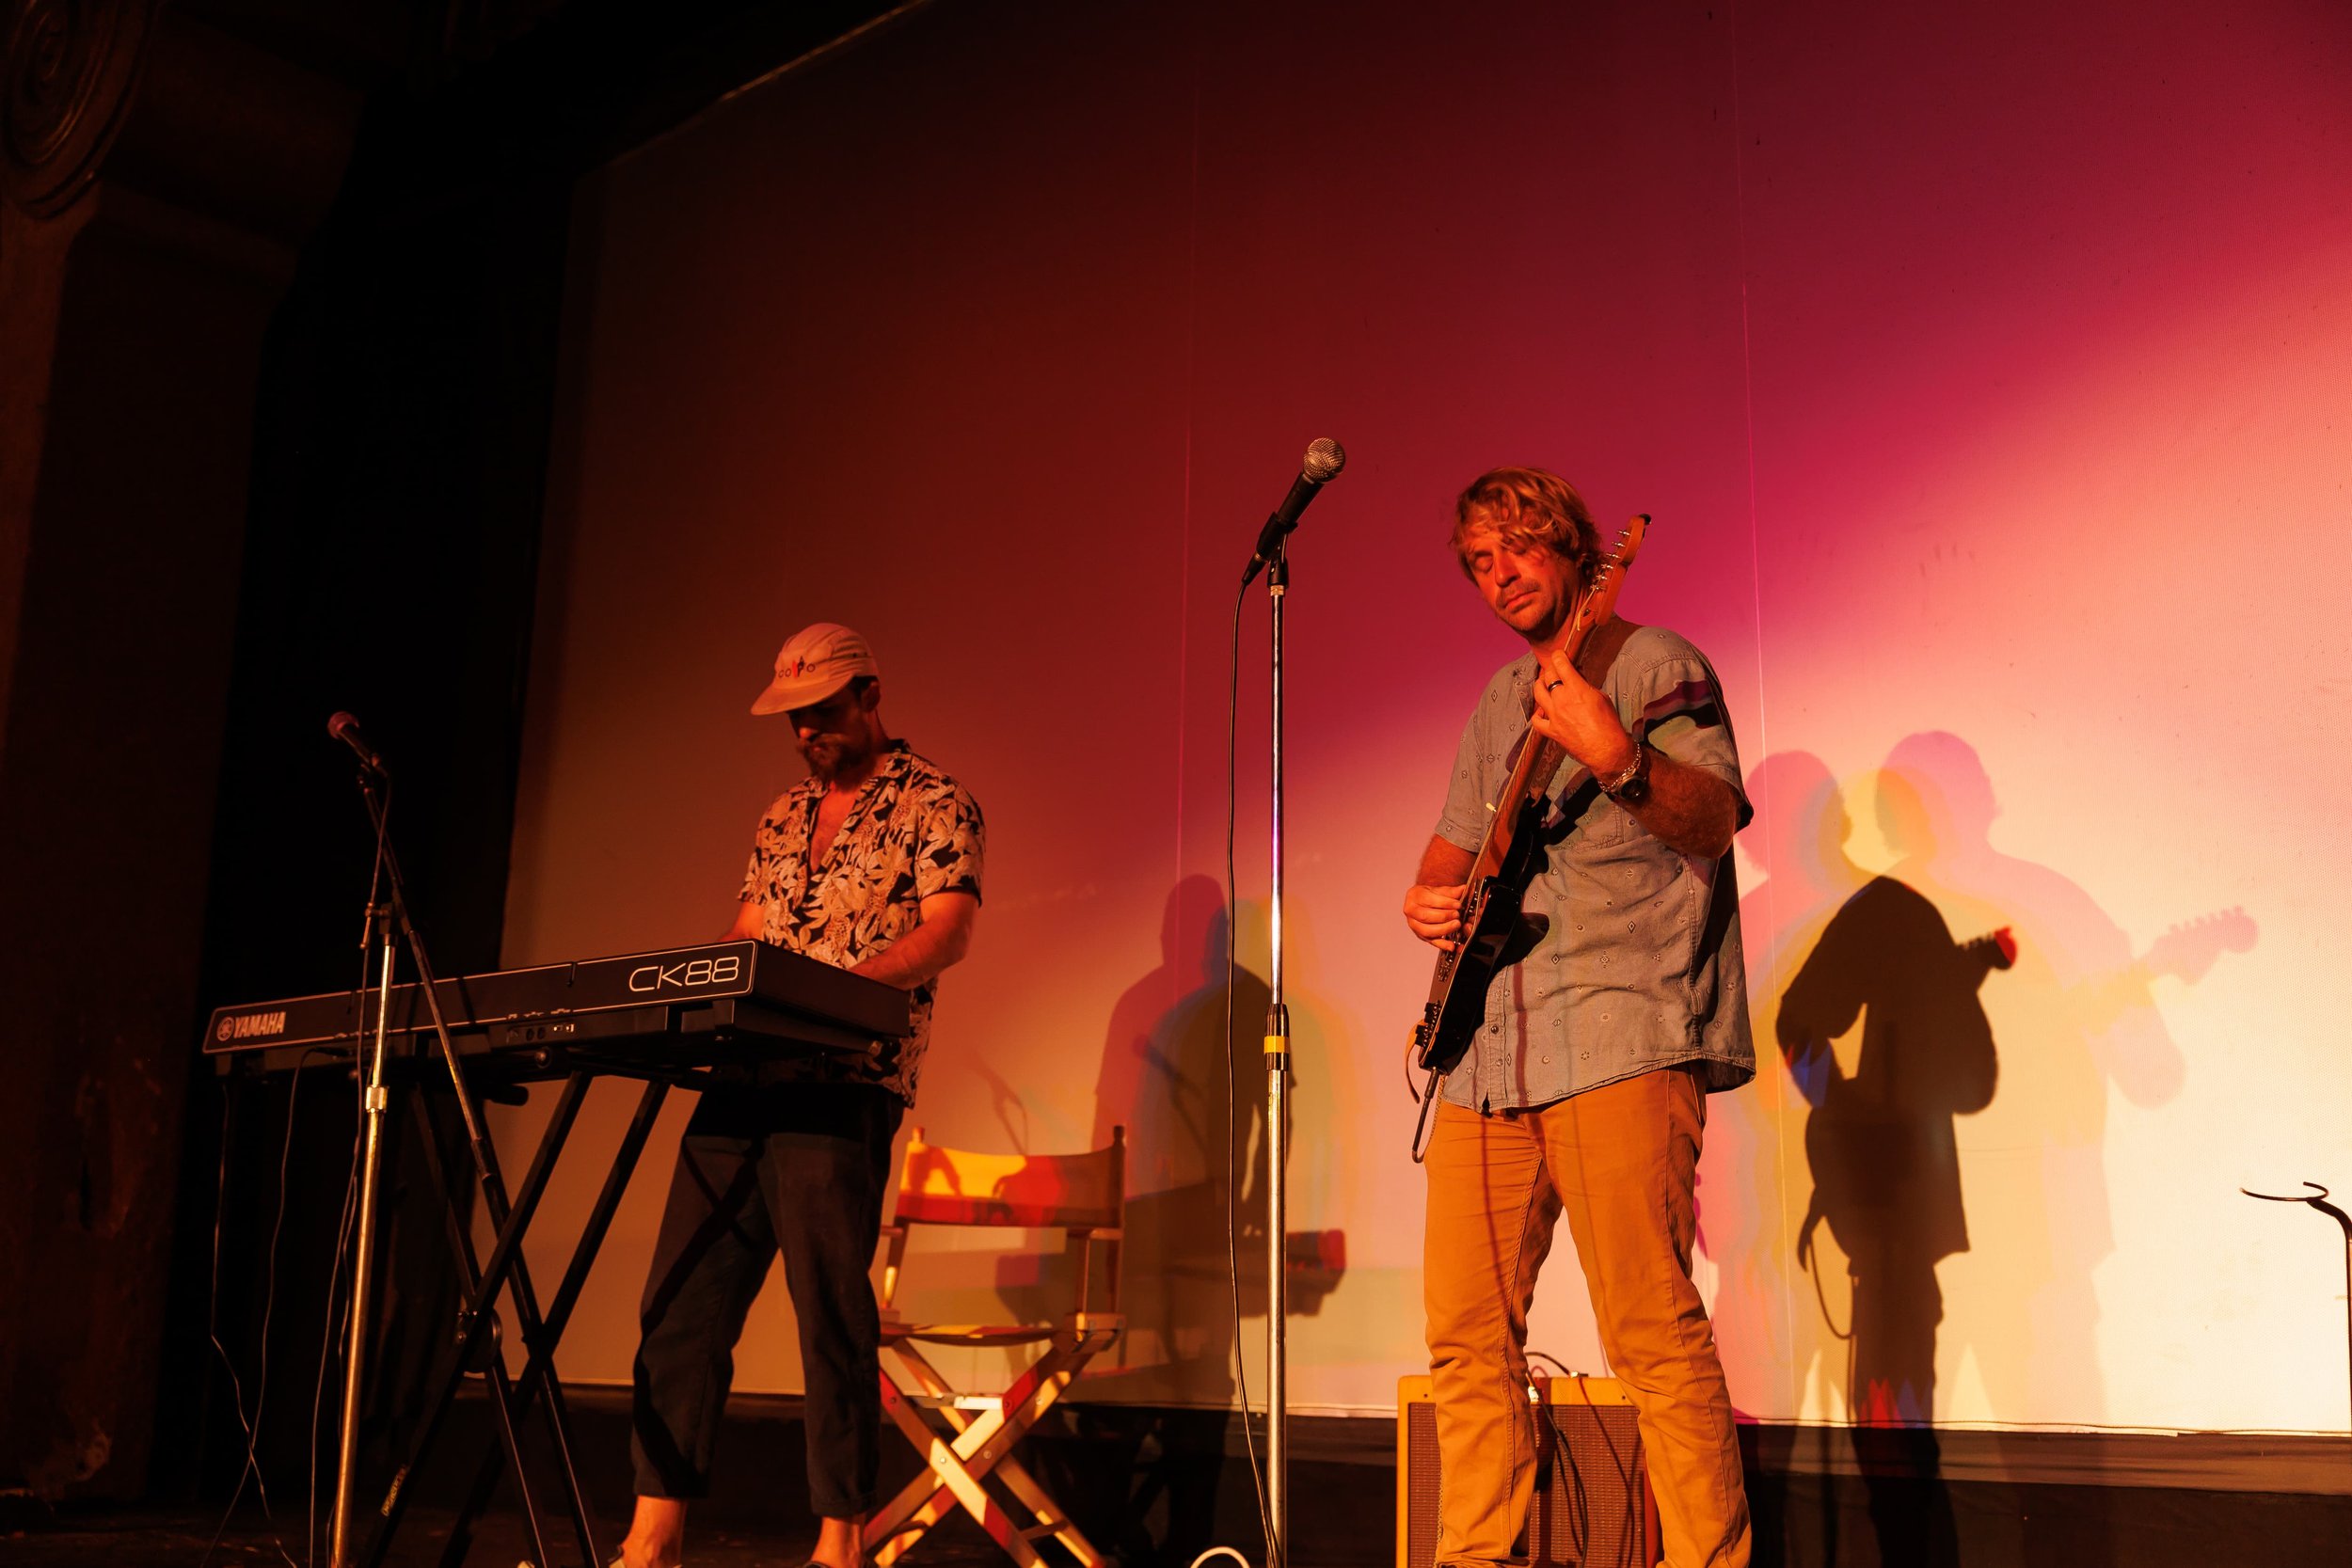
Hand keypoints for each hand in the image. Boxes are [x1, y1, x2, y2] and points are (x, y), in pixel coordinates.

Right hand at [1403, 882, 1465, 947]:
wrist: (1423, 901)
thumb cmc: (1429, 895)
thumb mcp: (1439, 889)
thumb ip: (1450, 891)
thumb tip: (1462, 890)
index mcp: (1414, 896)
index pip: (1429, 900)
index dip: (1445, 903)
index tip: (1457, 904)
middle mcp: (1411, 911)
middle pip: (1426, 916)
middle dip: (1444, 916)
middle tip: (1457, 915)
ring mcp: (1415, 925)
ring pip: (1427, 931)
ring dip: (1444, 929)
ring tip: (1456, 924)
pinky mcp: (1421, 935)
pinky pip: (1432, 942)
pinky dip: (1443, 945)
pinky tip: (1452, 945)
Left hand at [1528, 648, 1636, 776]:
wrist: (1607, 749)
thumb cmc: (1609, 723)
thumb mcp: (1601, 697)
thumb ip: (1586, 685)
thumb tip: (1578, 677)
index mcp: (1576, 689)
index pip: (1561, 665)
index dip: (1558, 656)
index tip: (1559, 654)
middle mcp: (1562, 700)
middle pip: (1548, 676)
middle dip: (1551, 670)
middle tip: (1556, 670)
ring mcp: (1554, 716)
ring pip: (1538, 693)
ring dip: (1540, 685)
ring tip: (1543, 683)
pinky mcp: (1552, 731)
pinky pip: (1537, 720)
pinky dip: (1537, 714)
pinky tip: (1542, 710)